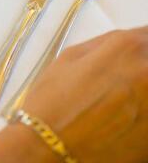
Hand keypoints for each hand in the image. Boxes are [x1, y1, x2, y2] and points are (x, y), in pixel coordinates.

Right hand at [0, 27, 147, 162]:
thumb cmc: (52, 103)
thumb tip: (122, 41)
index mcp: (126, 48)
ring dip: (140, 89)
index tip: (133, 51)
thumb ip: (102, 44)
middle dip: (141, 67)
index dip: (140, 42)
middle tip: (120, 79)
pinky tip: (121, 118)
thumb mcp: (68, 58)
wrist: (49, 147)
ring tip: (117, 101)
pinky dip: (140, 111)